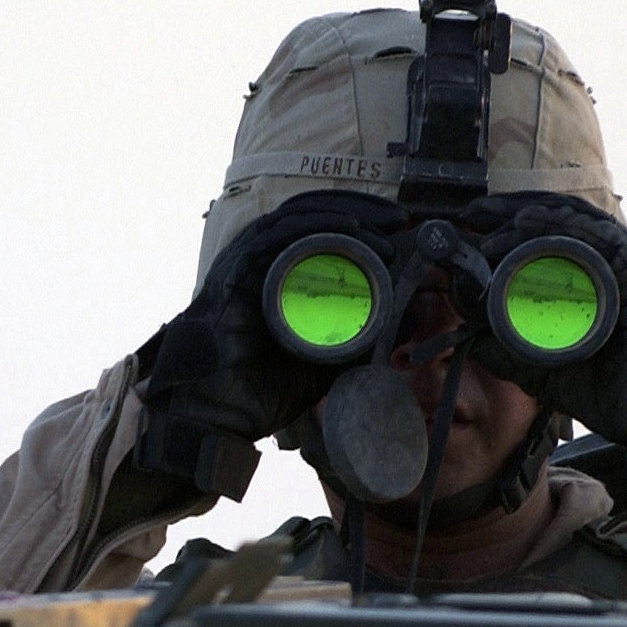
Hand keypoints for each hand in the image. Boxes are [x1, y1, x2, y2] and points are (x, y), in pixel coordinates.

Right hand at [132, 191, 410, 499]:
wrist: (220, 415)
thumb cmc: (260, 393)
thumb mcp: (324, 365)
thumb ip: (358, 346)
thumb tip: (406, 324)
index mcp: (277, 277)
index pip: (319, 232)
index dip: (361, 224)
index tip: (398, 233)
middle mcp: (260, 262)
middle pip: (313, 216)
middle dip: (360, 211)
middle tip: (398, 221)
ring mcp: (245, 263)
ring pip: (299, 218)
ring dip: (346, 215)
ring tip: (384, 228)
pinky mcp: (236, 269)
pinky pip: (278, 234)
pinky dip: (316, 225)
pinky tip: (350, 229)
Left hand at [466, 194, 626, 499]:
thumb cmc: (614, 397)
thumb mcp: (544, 372)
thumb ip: (510, 354)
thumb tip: (471, 336)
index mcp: (591, 286)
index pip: (550, 241)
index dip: (512, 228)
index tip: (475, 227)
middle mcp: (612, 270)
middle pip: (562, 223)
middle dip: (516, 213)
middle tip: (476, 214)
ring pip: (580, 225)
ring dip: (535, 217)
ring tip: (496, 221)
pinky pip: (604, 241)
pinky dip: (568, 228)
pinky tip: (533, 224)